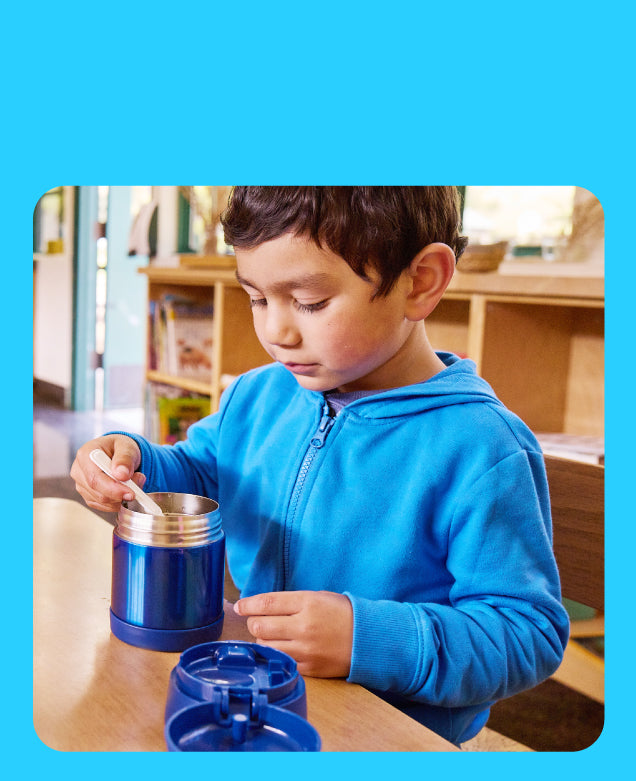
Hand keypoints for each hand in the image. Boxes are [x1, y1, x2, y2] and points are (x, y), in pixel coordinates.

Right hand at [70, 434, 142, 512]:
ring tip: (134, 483)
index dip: (113, 489)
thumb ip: (125, 459)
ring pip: (101, 501)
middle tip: (138, 489)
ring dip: (121, 498)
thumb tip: (122, 474)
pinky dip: (117, 502)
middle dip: (120, 494)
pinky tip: (125, 491)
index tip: (131, 493)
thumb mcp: (127, 447)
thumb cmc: (120, 447)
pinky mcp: (88, 495)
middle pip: (97, 492)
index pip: (95, 478)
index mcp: (85, 455)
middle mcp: (79, 471)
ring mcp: (81, 485)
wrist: (118, 453)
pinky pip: (103, 506)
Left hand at [233, 590, 353, 677]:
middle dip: (254, 623)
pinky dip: (276, 655)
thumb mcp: (318, 597)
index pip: (267, 603)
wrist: (368, 639)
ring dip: (263, 640)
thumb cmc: (343, 613)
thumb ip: (291, 602)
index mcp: (307, 603)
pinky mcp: (308, 668)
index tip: (240, 606)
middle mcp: (304, 626)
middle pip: (260, 626)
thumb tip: (262, 606)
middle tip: (257, 621)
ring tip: (271, 635)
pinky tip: (280, 648)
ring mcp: (305, 650)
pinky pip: (280, 662)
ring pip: (266, 646)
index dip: (249, 604)